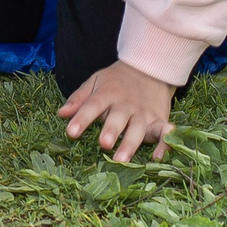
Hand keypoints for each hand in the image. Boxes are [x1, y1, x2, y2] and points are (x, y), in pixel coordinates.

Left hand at [58, 62, 174, 163]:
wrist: (150, 68)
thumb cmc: (117, 81)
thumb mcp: (96, 82)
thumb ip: (79, 98)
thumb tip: (61, 114)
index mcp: (108, 93)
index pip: (93, 105)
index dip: (82, 118)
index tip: (71, 132)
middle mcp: (126, 104)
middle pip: (118, 117)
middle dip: (112, 130)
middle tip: (104, 144)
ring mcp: (144, 112)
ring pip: (138, 128)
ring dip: (131, 143)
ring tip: (121, 159)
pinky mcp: (159, 119)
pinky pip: (164, 132)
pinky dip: (165, 143)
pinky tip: (158, 157)